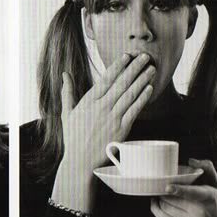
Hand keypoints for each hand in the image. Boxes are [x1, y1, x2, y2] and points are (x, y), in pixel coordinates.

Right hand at [53, 53, 154, 212]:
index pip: (105, 79)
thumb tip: (64, 75)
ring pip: (129, 94)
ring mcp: (111, 118)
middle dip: (134, 68)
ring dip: (142, 80)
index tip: (126, 56)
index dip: (117, 66)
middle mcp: (100, 108)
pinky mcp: (121, 129)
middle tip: (145, 56)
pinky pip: (134, 110)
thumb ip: (67, 93)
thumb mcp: (66, 113)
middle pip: (120, 83)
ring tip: (151, 69)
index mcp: (87, 102)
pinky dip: (142, 98)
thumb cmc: (73, 137)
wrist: (80, 160)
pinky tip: (150, 89)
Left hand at [151, 158, 216, 216]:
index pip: (192, 193)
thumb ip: (208, 169)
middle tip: (158, 186)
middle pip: (172, 198)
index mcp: (208, 197)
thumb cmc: (216, 206)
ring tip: (159, 194)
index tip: (167, 187)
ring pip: (166, 207)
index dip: (179, 190)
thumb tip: (191, 160)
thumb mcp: (216, 187)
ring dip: (159, 199)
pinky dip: (156, 209)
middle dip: (163, 192)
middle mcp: (201, 211)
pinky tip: (155, 203)